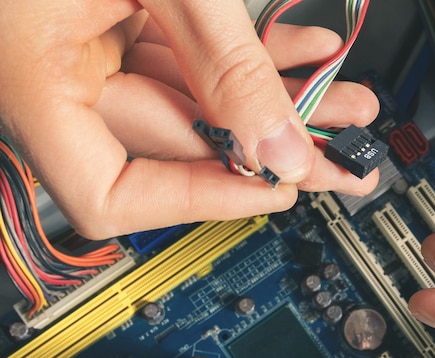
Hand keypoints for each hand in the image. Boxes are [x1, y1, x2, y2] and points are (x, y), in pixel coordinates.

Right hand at [0, 1, 378, 238]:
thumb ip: (226, 65)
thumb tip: (279, 144)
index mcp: (33, 76)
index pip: (112, 193)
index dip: (201, 199)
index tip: (273, 189)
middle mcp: (58, 76)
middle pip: (175, 146)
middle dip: (270, 147)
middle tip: (340, 154)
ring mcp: (88, 50)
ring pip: (192, 103)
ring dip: (274, 103)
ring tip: (343, 104)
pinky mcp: (116, 21)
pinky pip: (187, 59)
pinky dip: (248, 60)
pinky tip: (304, 54)